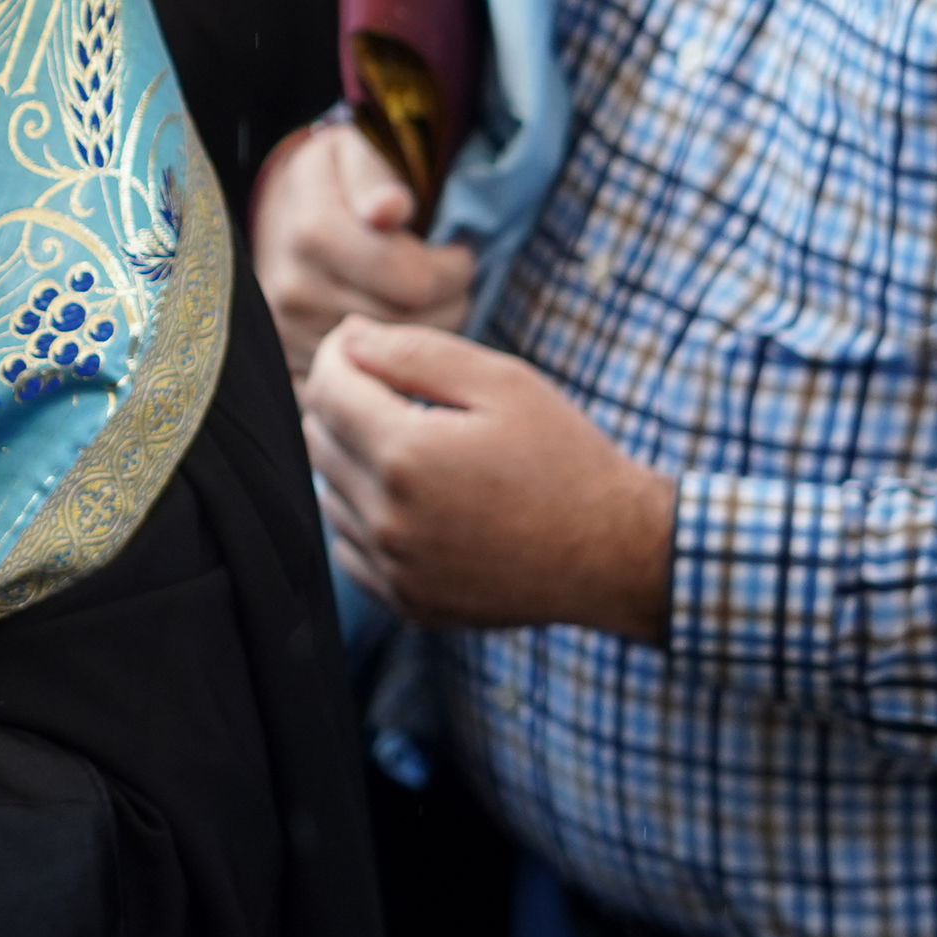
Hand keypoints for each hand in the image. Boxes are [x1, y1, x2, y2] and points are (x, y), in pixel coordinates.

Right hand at [250, 119, 473, 382]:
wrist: (281, 214)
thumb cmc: (335, 182)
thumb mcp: (354, 155)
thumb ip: (377, 177)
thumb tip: (389, 209)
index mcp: (310, 234)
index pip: (413, 280)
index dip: (453, 269)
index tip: (457, 253)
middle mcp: (292, 290)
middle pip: (409, 322)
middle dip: (449, 301)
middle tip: (450, 280)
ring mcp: (289, 334)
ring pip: (397, 359)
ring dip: (427, 332)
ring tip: (429, 301)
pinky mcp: (294, 365)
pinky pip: (369, 382)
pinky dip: (396, 364)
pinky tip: (402, 331)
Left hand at [303, 319, 673, 642]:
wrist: (619, 555)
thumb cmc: (567, 460)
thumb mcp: (503, 383)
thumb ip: (414, 353)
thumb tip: (349, 336)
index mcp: (407, 456)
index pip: (325, 390)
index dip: (338, 356)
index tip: (361, 344)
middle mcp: (388, 518)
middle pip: (318, 439)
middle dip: (344, 403)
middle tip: (394, 390)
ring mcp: (394, 567)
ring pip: (328, 492)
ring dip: (353, 459)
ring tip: (414, 444)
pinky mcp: (405, 600)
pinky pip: (349, 546)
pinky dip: (365, 515)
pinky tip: (414, 498)